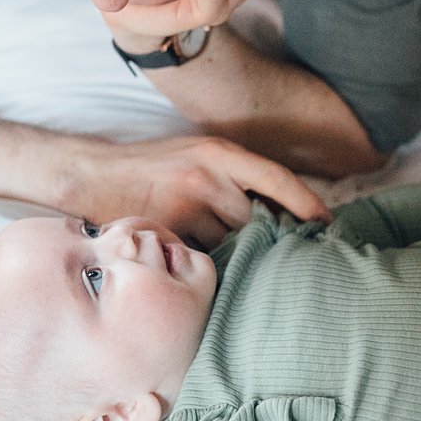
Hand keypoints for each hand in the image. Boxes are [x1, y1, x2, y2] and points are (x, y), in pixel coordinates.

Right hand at [65, 134, 330, 246]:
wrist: (92, 174)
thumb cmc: (154, 168)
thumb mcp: (199, 156)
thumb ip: (236, 176)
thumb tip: (282, 209)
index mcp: (219, 153)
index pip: (276, 178)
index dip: (306, 203)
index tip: (328, 224)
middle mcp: (205, 176)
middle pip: (255, 219)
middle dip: (268, 237)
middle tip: (285, 254)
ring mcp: (184, 205)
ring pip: (231, 242)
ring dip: (238, 254)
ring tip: (243, 264)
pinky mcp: (166, 231)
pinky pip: (201, 257)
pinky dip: (208, 263)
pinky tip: (207, 267)